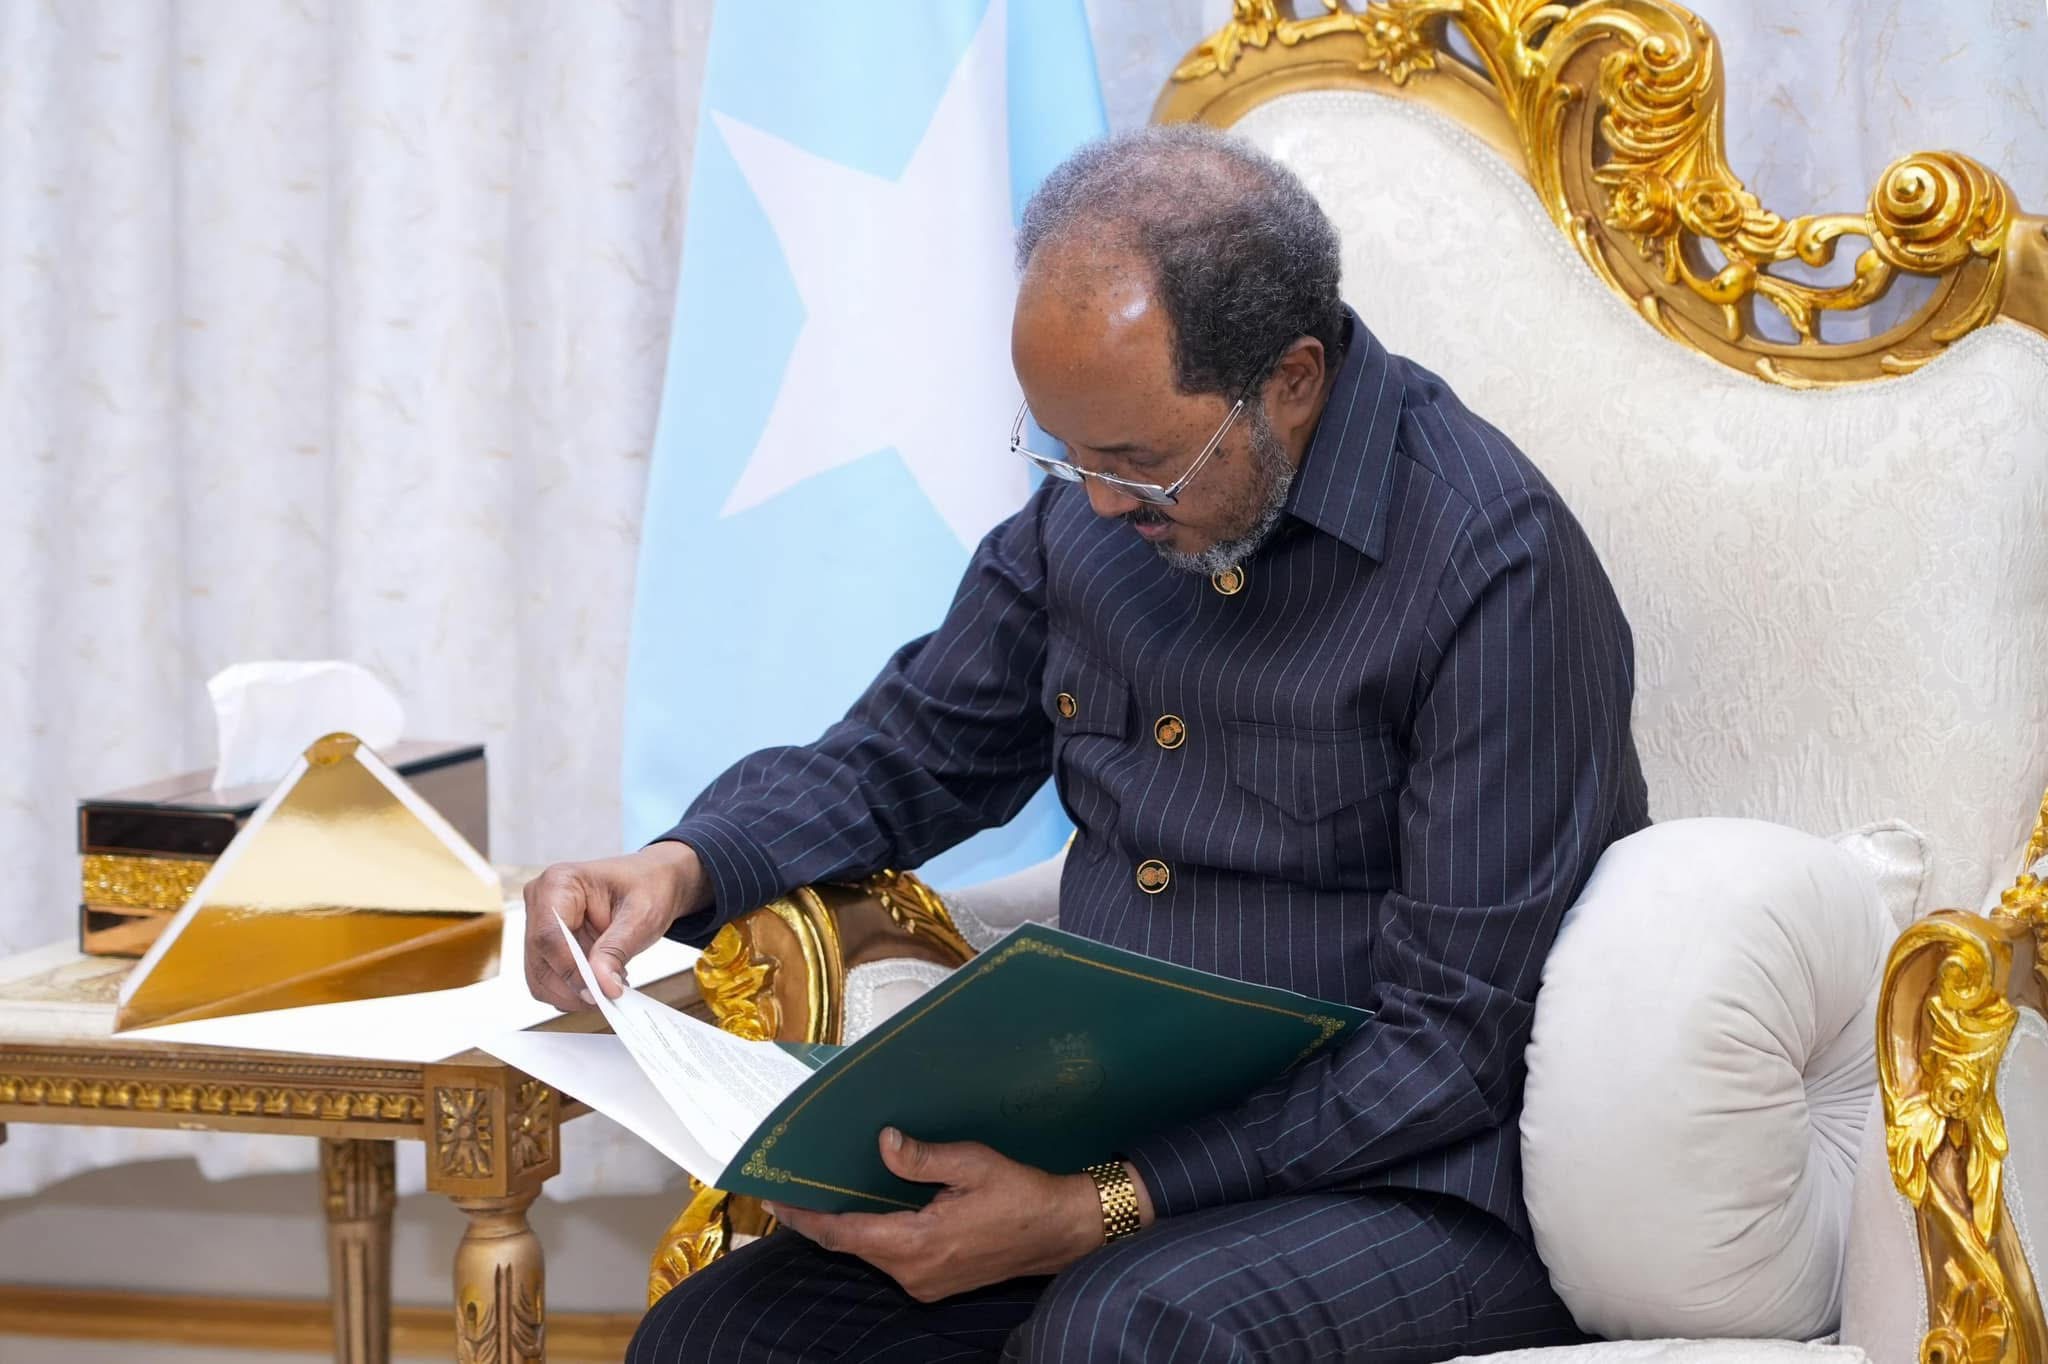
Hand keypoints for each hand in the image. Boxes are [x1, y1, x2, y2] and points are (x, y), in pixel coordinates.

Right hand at [522, 841, 707, 1009]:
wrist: (654, 881)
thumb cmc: (648, 887)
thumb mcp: (641, 916)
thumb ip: (617, 950)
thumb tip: (602, 986)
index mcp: (559, 882)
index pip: (550, 937)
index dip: (570, 971)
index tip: (598, 993)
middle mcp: (540, 902)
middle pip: (540, 961)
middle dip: (574, 987)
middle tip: (610, 995)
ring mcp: (539, 924)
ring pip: (540, 978)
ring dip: (574, 993)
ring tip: (610, 985)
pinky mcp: (547, 945)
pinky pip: (549, 980)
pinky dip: (574, 990)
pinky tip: (602, 980)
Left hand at [767, 1128, 1137, 1301]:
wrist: (1060, 1231)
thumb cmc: (1020, 1193)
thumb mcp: (973, 1163)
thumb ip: (922, 1157)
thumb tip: (883, 1143)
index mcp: (918, 1244)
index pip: (844, 1234)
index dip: (805, 1218)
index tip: (774, 1200)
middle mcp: (914, 1273)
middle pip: (852, 1245)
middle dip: (822, 1219)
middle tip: (793, 1187)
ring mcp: (925, 1283)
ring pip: (871, 1252)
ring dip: (849, 1226)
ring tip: (827, 1192)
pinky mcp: (935, 1283)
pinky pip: (892, 1258)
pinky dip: (875, 1234)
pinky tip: (871, 1208)